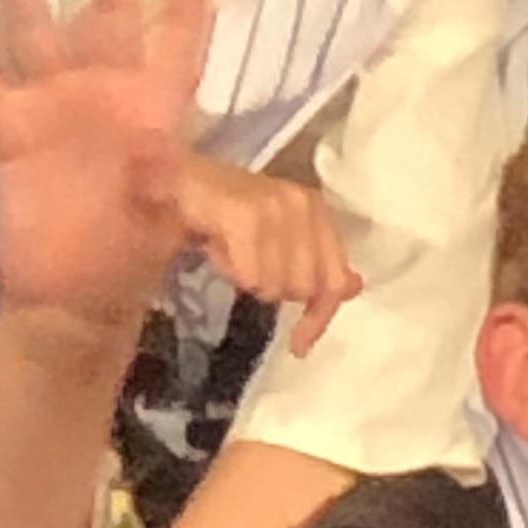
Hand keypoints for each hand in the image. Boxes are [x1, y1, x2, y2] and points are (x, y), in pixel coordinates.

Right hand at [0, 0, 210, 347]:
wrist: (73, 300)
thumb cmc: (129, 262)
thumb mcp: (156, 226)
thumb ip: (157, 184)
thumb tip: (155, 147)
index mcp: (155, 107)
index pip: (181, 31)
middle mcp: (105, 91)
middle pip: (107, 6)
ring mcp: (53, 104)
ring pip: (34, 24)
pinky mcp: (8, 128)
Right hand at [179, 153, 362, 359]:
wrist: (176, 181)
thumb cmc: (226, 217)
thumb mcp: (278, 243)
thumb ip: (316, 264)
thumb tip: (352, 287)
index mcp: (318, 212)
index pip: (335, 281)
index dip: (319, 317)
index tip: (299, 346)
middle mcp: (303, 205)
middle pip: (302, 289)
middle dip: (270, 288)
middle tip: (245, 263)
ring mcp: (276, 206)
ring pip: (273, 285)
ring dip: (245, 277)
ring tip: (229, 249)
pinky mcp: (248, 215)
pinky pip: (249, 276)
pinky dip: (228, 270)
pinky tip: (217, 246)